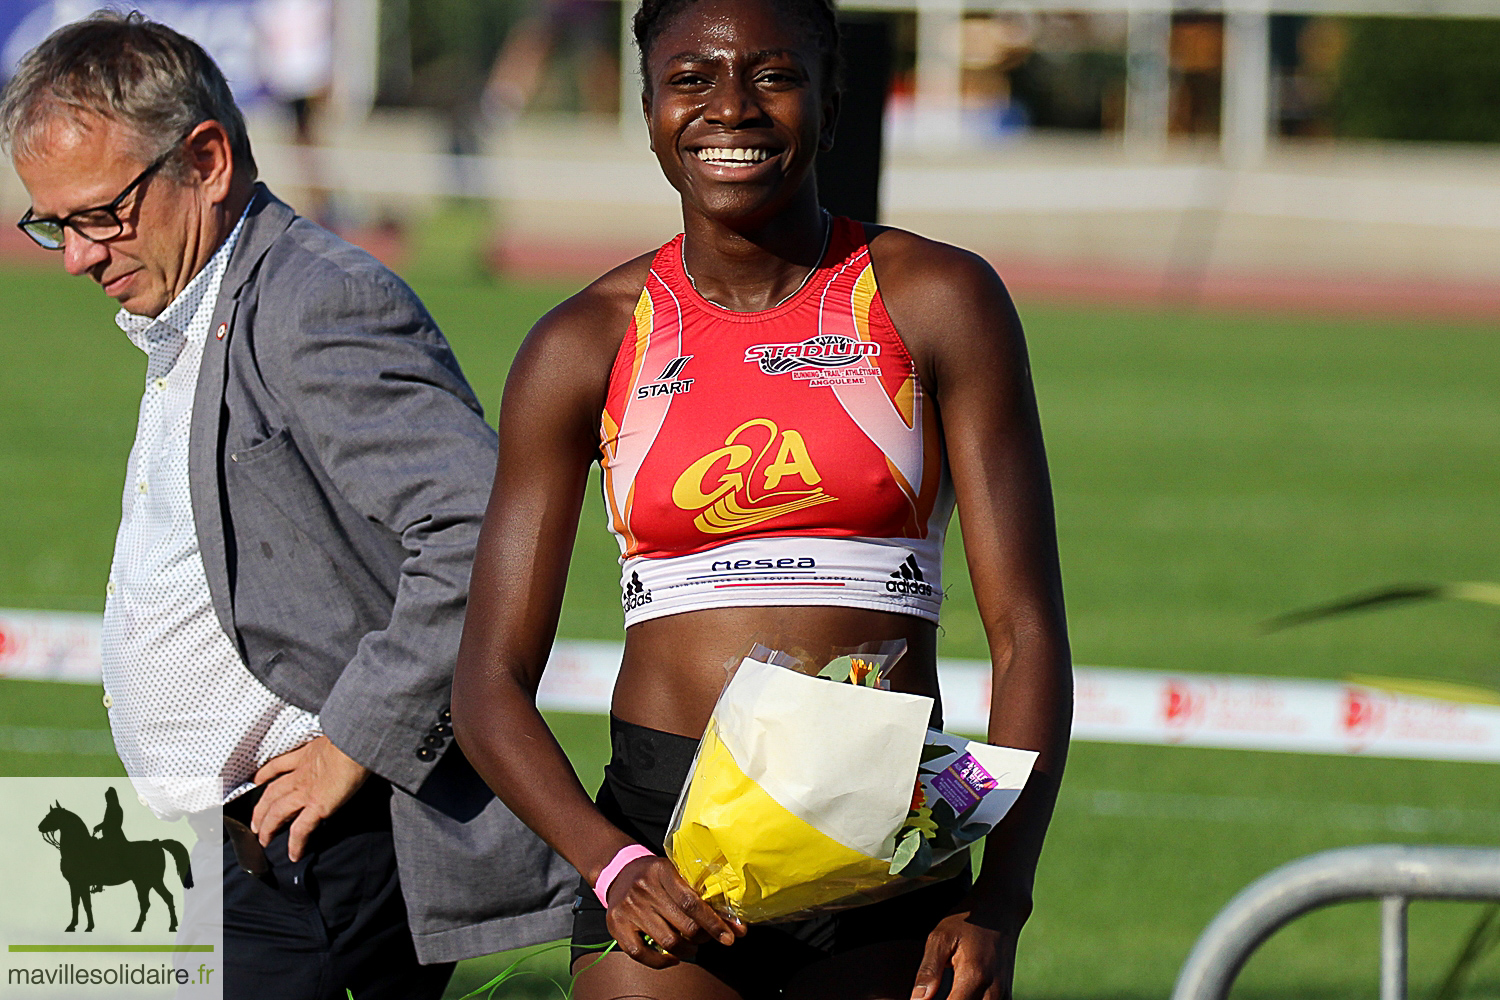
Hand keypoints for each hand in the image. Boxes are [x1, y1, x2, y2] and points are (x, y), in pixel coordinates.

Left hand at [251, 735, 369, 861]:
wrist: (356, 741)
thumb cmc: (353, 735)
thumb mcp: (338, 735)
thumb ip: (335, 743)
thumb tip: (344, 743)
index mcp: (306, 755)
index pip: (278, 766)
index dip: (265, 774)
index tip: (257, 781)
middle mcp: (301, 774)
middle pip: (272, 794)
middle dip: (261, 809)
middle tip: (254, 823)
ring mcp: (306, 791)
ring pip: (278, 812)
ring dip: (268, 827)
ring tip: (264, 840)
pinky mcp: (317, 805)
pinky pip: (301, 829)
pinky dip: (296, 844)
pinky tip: (294, 855)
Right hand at [603, 856, 745, 967]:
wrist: (619, 872)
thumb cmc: (656, 875)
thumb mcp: (675, 872)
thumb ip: (699, 894)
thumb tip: (736, 924)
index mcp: (662, 871)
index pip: (692, 902)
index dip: (714, 922)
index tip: (730, 936)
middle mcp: (644, 889)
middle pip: (684, 925)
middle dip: (703, 937)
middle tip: (707, 937)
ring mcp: (629, 909)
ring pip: (668, 942)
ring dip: (687, 949)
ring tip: (691, 945)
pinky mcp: (617, 926)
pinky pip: (642, 954)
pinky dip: (662, 961)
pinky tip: (672, 956)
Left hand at [910, 911, 1017, 999]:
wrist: (999, 911)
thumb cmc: (966, 922)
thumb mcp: (940, 938)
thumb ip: (928, 971)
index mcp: (974, 976)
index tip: (923, 998)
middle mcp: (992, 991)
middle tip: (932, 993)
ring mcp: (1003, 994)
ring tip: (947, 991)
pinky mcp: (1006, 995)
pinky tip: (958, 995)